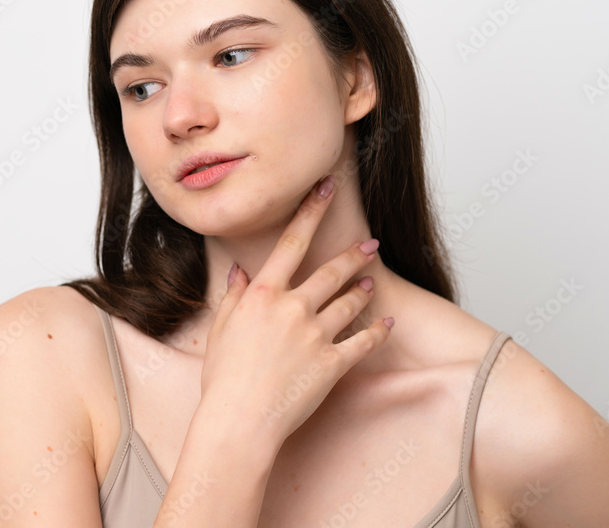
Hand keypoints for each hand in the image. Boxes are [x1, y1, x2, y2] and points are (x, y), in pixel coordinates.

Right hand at [198, 174, 392, 447]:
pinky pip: (362, 341)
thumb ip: (234, 296)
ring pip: (348, 302)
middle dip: (353, 254)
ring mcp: (315, 335)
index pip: (291, 242)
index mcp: (263, 295)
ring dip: (361, 291)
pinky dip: (377, 331)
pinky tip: (386, 323)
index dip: (311, 211)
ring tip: (370, 283)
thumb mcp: (222, 330)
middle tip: (370, 244)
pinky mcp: (333, 363)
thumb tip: (241, 271)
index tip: (325, 189)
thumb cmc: (224, 380)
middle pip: (330, 271)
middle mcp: (292, 308)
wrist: (239, 420)